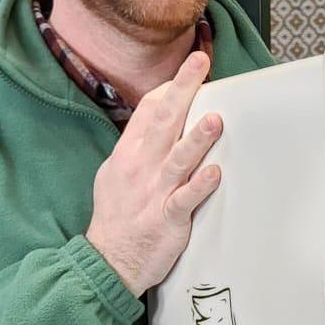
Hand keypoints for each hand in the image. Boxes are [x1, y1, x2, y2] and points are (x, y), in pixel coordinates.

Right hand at [85, 52, 222, 296]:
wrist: (108, 260)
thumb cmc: (117, 214)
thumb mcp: (116, 171)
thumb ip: (137, 144)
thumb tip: (157, 116)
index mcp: (128, 153)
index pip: (148, 111)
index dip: (170, 88)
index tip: (191, 67)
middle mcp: (141, 168)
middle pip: (164, 122)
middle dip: (183, 90)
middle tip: (200, 63)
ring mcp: (154, 193)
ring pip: (177, 159)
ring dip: (196, 139)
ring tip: (215, 120)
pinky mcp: (167, 219)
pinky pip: (184, 200)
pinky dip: (199, 186)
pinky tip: (214, 173)